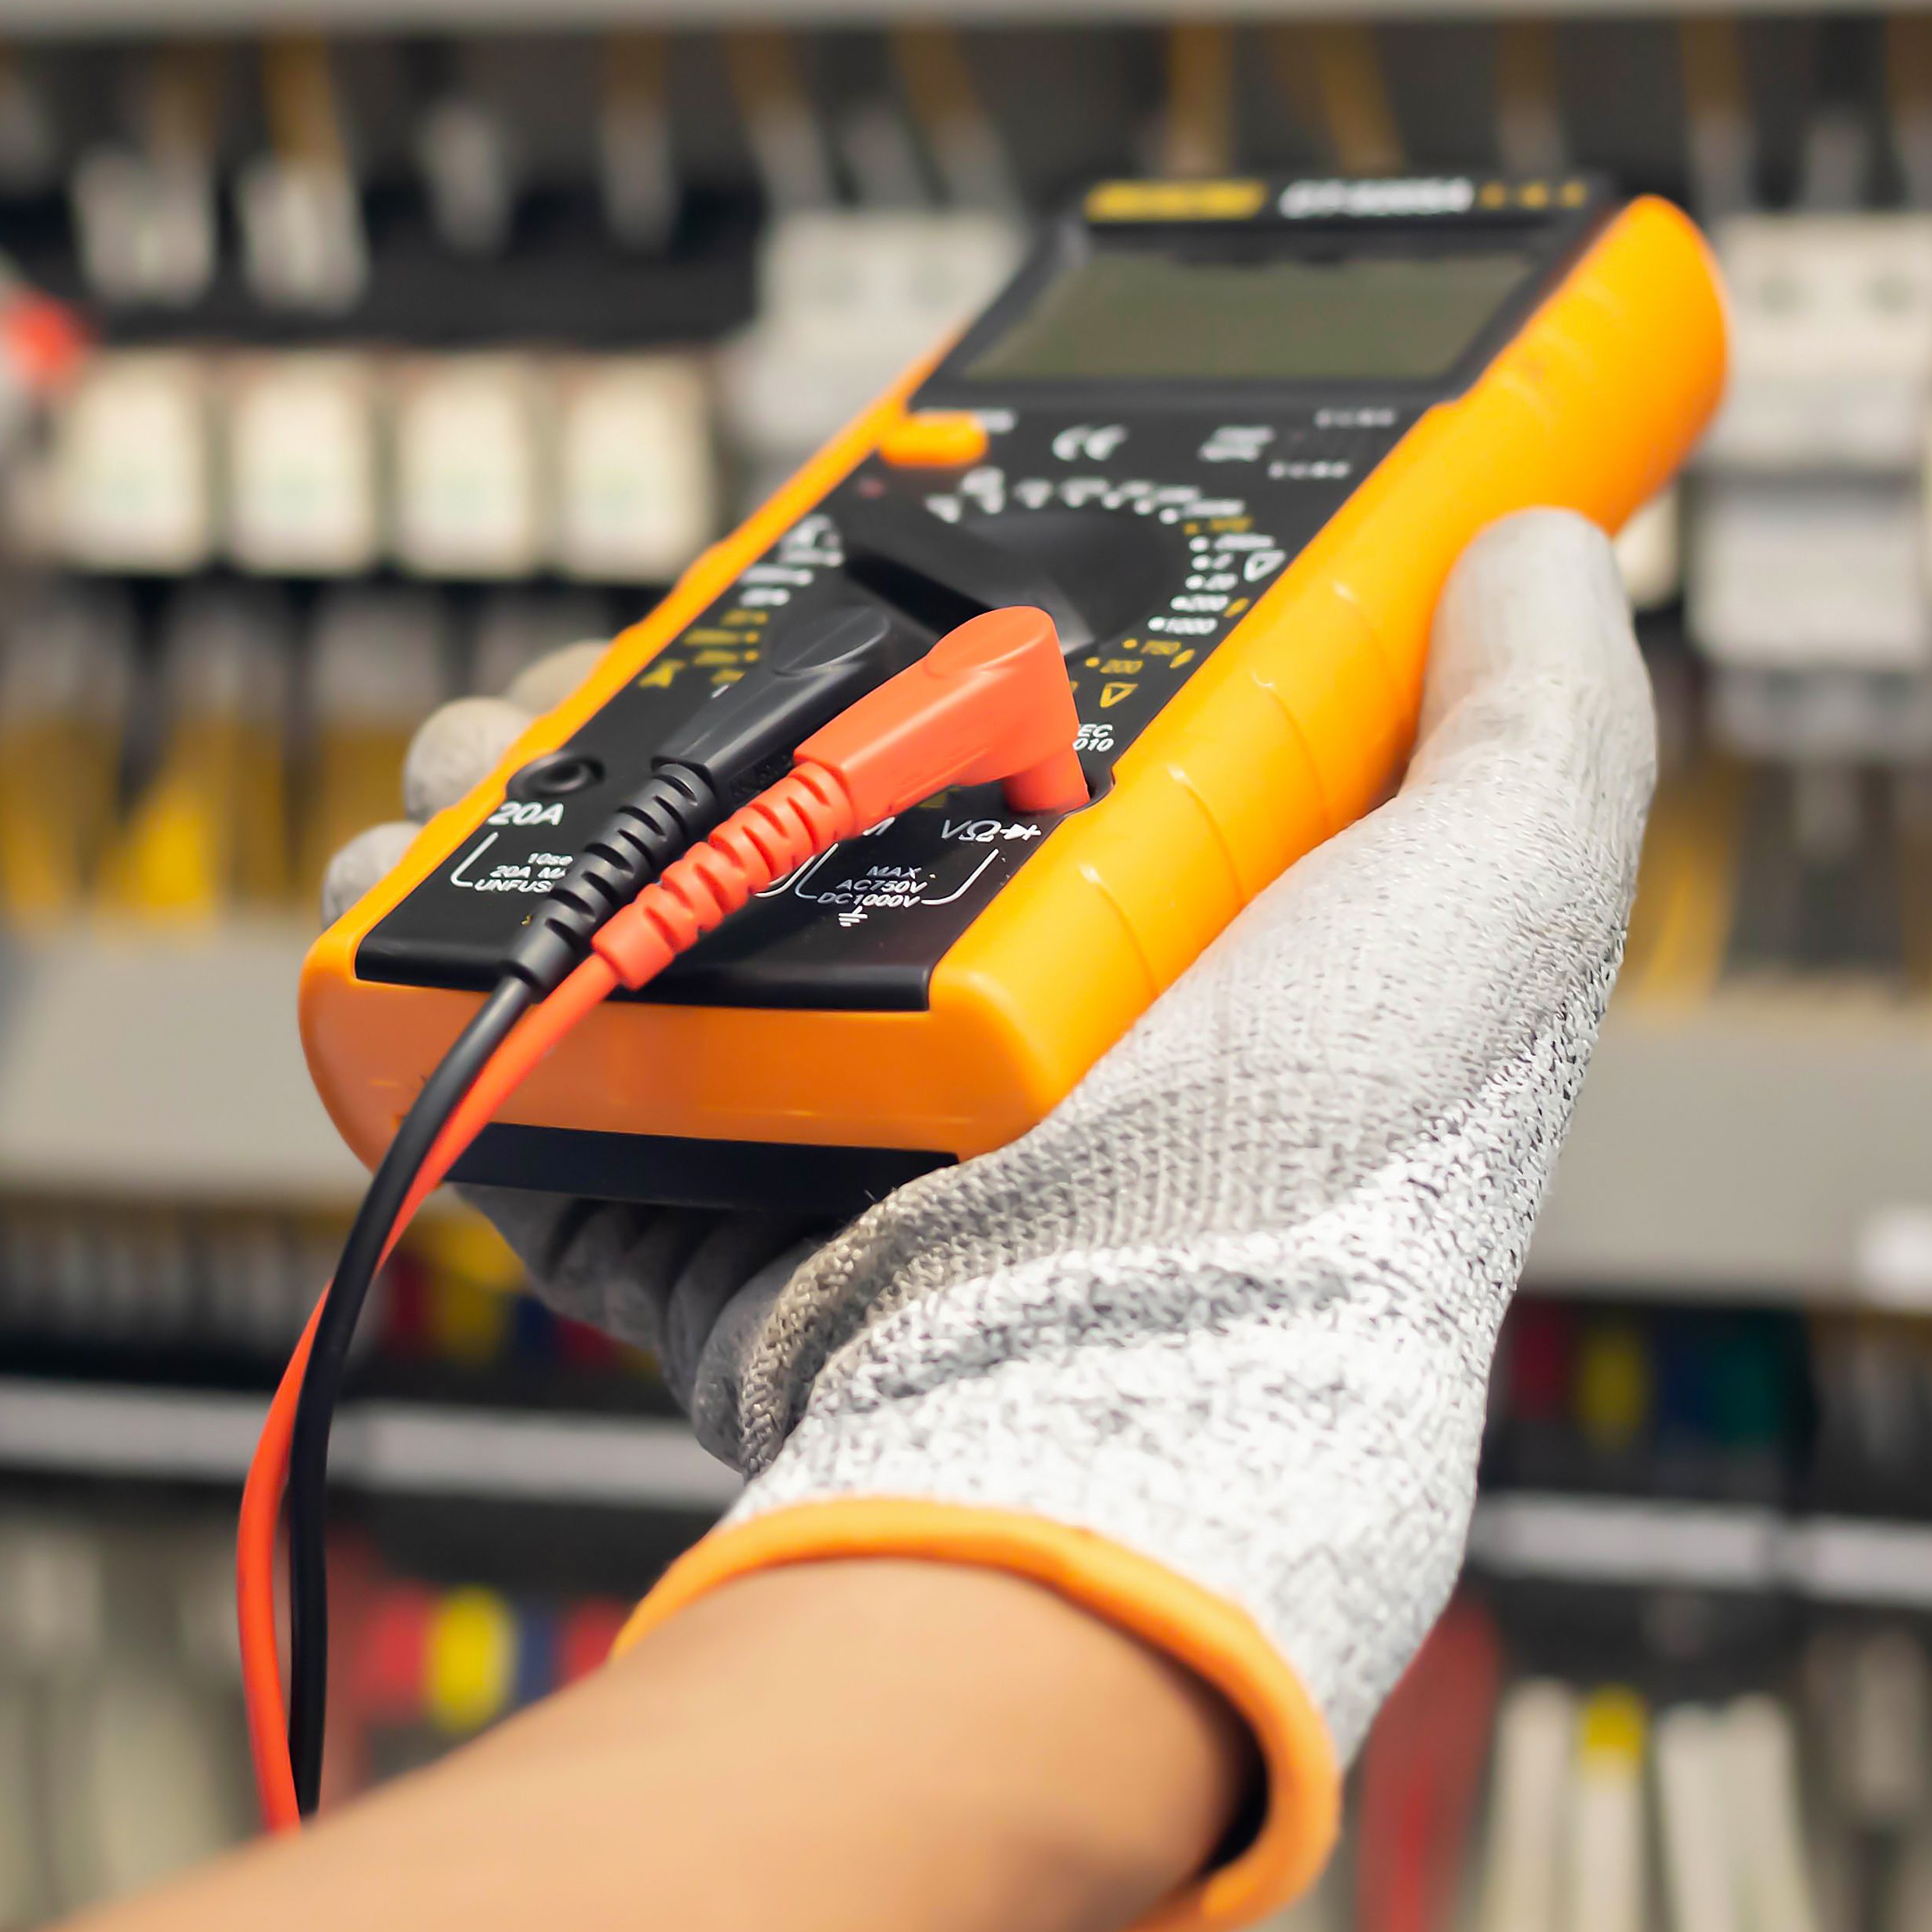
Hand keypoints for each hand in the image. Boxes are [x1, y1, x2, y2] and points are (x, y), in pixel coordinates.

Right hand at [321, 510, 1649, 1931]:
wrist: (1125, 1392)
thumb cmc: (1333, 1173)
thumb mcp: (1496, 899)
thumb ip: (1538, 714)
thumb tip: (1536, 539)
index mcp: (1135, 944)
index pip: (991, 740)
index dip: (898, 630)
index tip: (823, 545)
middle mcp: (974, 1030)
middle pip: (776, 812)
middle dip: (651, 711)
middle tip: (594, 659)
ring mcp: (824, 1129)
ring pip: (633, 930)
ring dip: (516, 828)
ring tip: (462, 770)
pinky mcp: (705, 1222)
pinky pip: (546, 1099)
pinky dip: (442, 1017)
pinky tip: (393, 917)